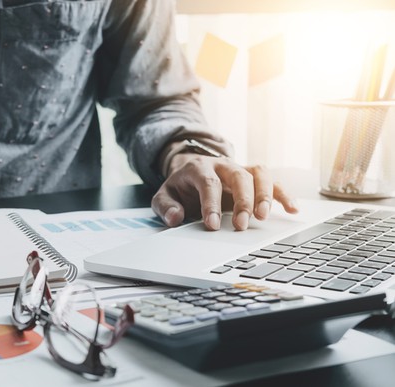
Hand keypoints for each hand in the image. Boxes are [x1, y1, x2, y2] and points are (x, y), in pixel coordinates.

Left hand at [151, 153, 298, 230]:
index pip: (208, 183)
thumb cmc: (181, 187)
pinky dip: (284, 194)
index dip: (211, 204)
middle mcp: (223, 165)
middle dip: (242, 200)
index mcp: (200, 168)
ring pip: (259, 173)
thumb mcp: (164, 195)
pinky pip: (273, 181)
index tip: (212, 225)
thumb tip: (174, 217)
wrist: (191, 170)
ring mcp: (241, 169)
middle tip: (241, 224)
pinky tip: (292, 209)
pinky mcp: (254, 177)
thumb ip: (165, 206)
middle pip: (238, 176)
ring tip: (264, 217)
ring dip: (265, 195)